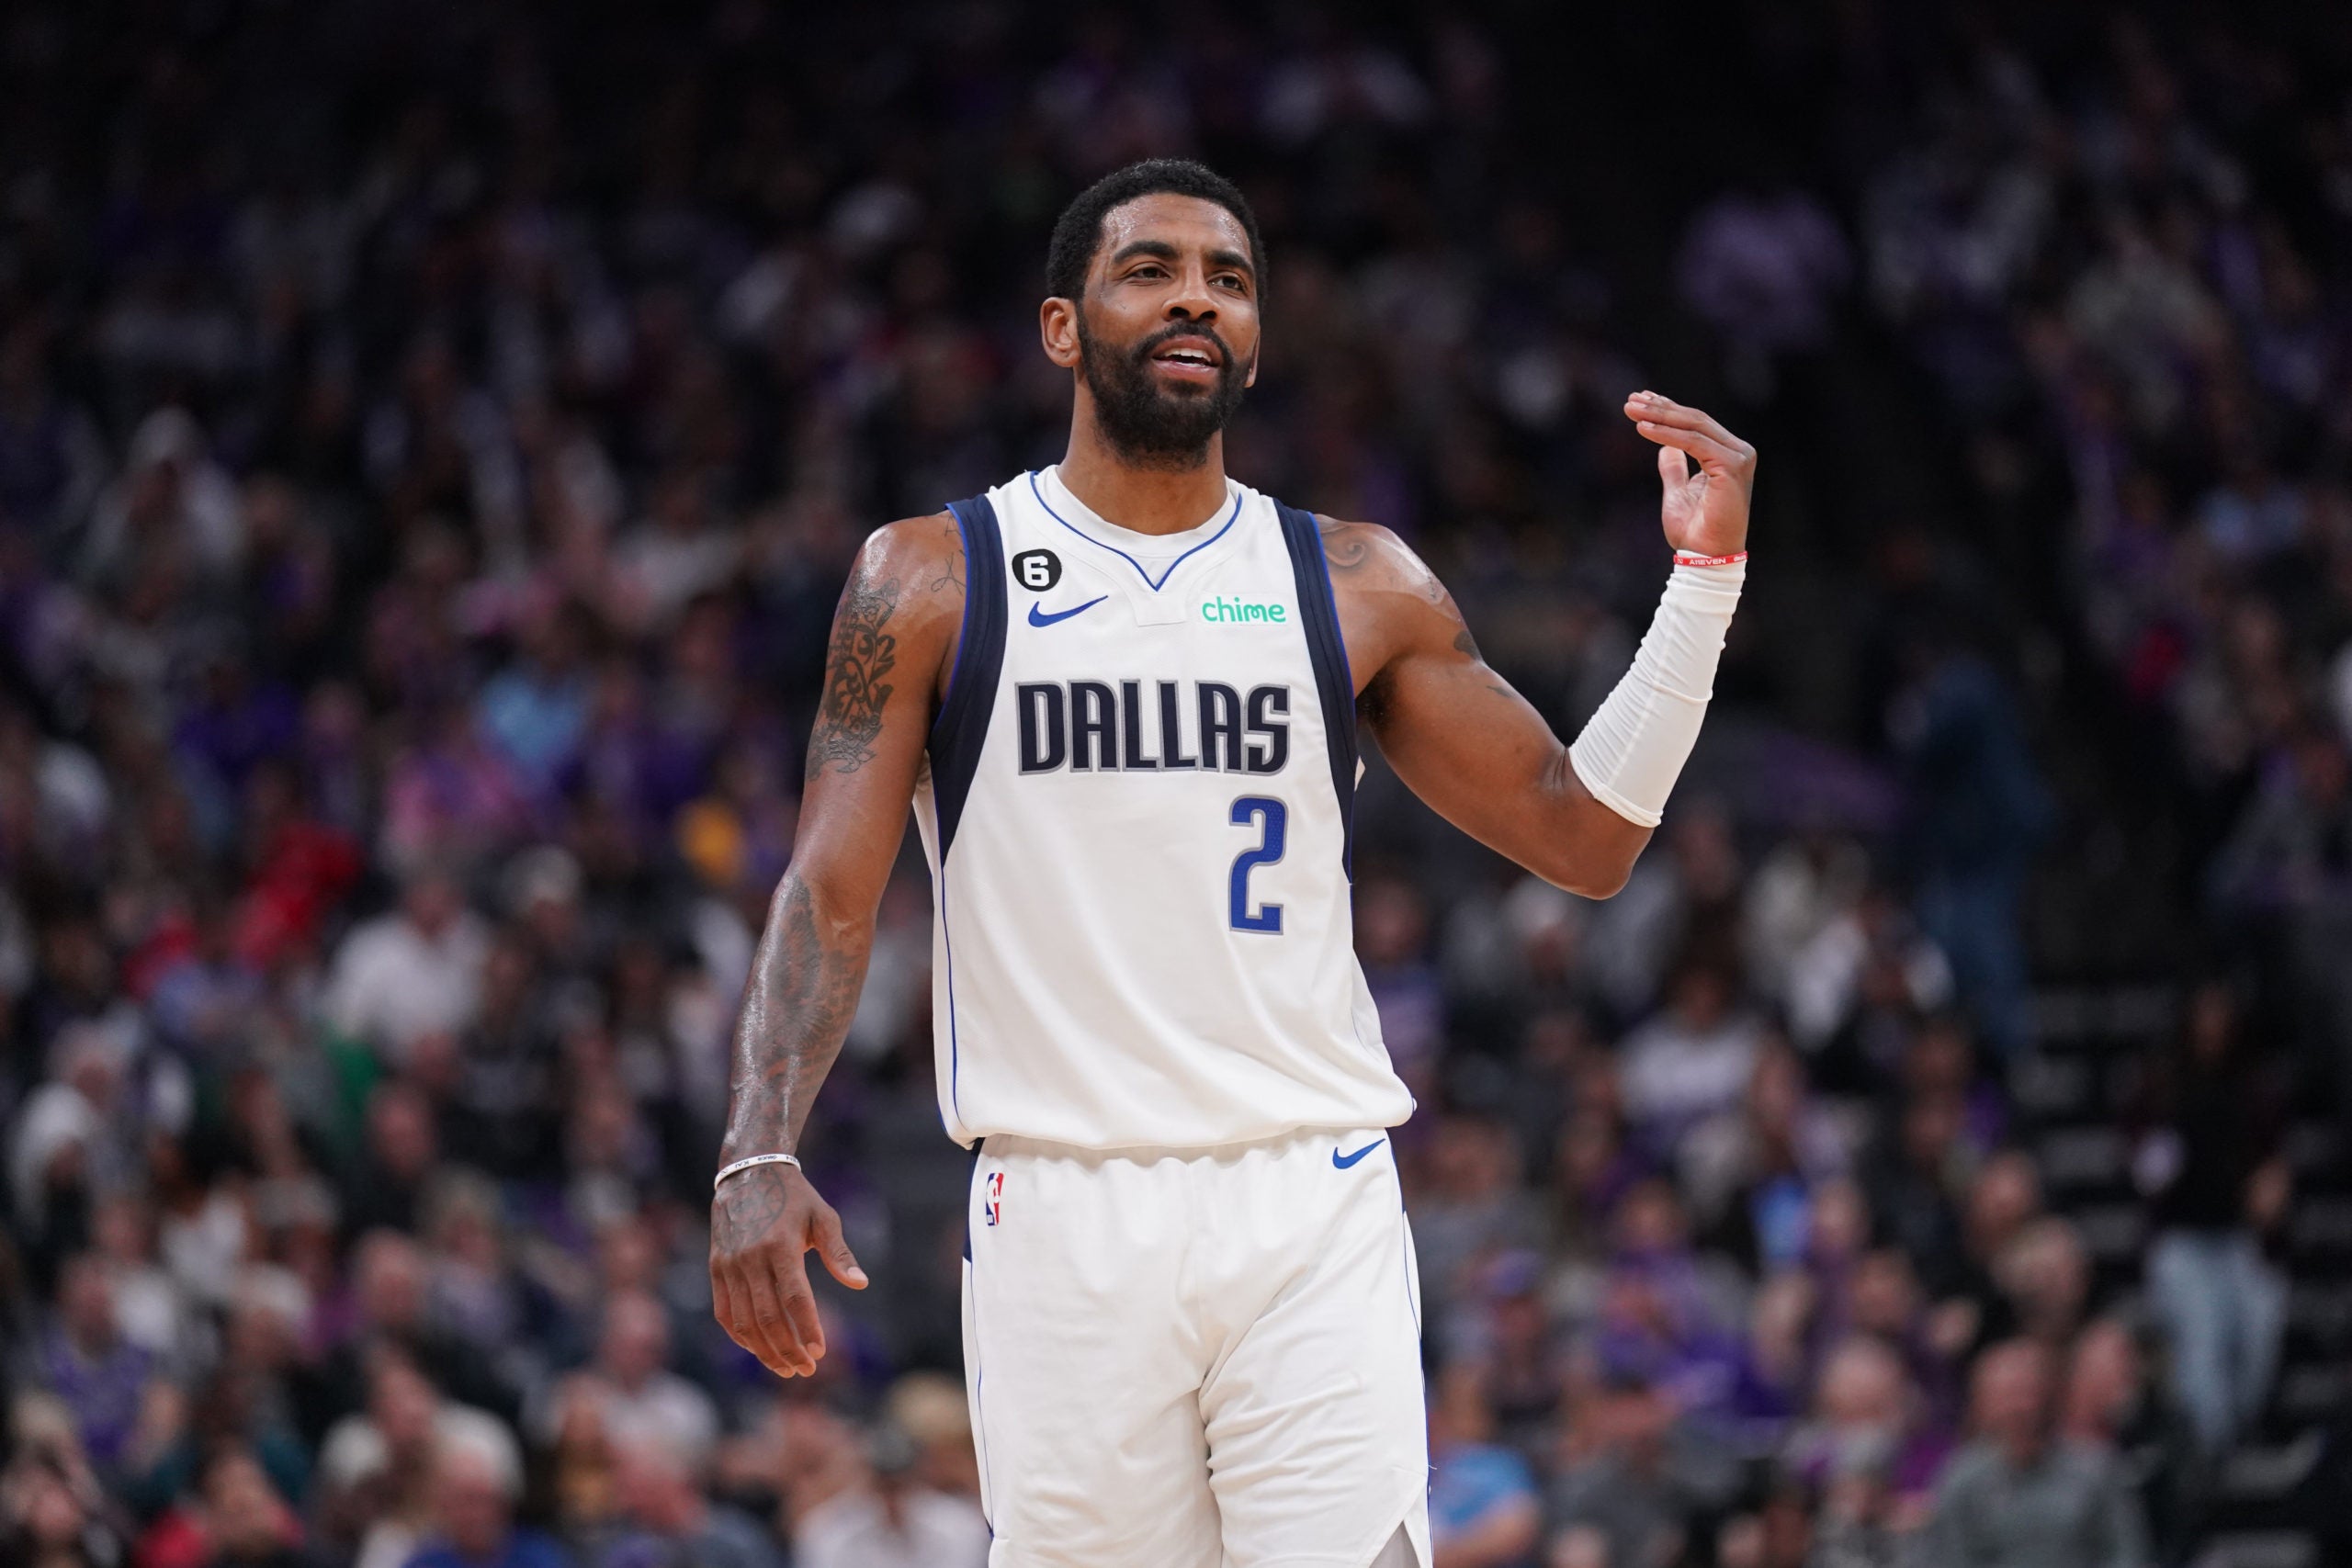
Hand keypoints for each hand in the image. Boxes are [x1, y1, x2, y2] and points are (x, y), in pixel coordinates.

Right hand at [710, 1161, 866, 1376]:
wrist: (749, 1173)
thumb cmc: (795, 1198)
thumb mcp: (823, 1218)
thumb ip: (839, 1253)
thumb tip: (860, 1284)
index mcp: (780, 1246)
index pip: (794, 1298)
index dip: (807, 1328)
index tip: (821, 1351)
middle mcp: (750, 1258)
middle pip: (767, 1317)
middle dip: (788, 1349)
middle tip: (807, 1369)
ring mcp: (729, 1265)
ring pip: (743, 1322)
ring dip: (764, 1351)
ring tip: (786, 1369)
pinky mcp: (716, 1268)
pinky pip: (724, 1313)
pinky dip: (740, 1337)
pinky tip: (759, 1349)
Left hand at [1623, 390, 1755, 557]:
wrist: (1705, 558)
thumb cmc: (1694, 531)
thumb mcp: (1678, 492)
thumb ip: (1675, 468)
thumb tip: (1665, 448)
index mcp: (1727, 455)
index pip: (1696, 424)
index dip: (1668, 410)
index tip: (1640, 400)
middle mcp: (1738, 452)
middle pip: (1694, 420)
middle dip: (1660, 407)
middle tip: (1631, 400)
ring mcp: (1738, 457)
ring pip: (1693, 426)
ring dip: (1659, 416)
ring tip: (1631, 410)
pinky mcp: (1732, 466)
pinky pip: (1693, 443)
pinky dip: (1666, 435)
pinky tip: (1642, 428)